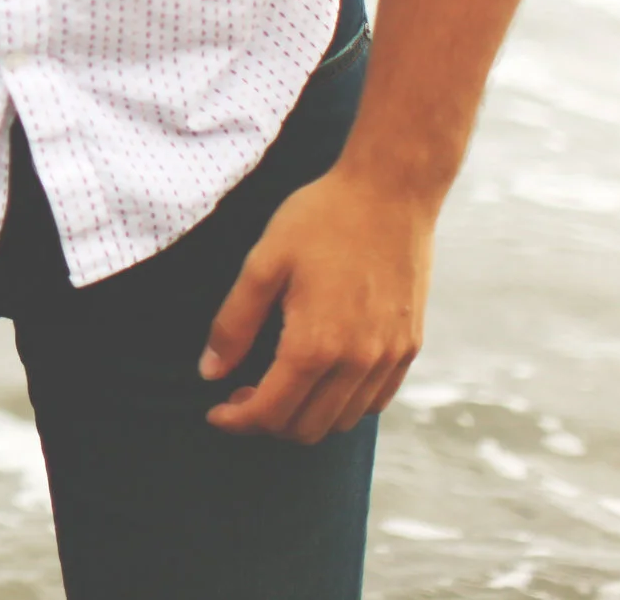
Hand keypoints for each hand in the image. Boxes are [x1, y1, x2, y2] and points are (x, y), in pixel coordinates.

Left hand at [200, 166, 434, 443]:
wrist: (391, 192)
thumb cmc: (321, 220)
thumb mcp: (262, 263)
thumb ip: (234, 323)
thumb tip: (210, 372)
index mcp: (315, 344)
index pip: (270, 412)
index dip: (236, 420)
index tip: (215, 411)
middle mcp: (358, 362)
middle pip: (306, 427)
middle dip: (266, 421)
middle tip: (239, 393)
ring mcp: (389, 357)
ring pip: (341, 420)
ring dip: (304, 416)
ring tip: (276, 384)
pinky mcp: (409, 346)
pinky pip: (374, 401)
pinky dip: (341, 404)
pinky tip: (319, 376)